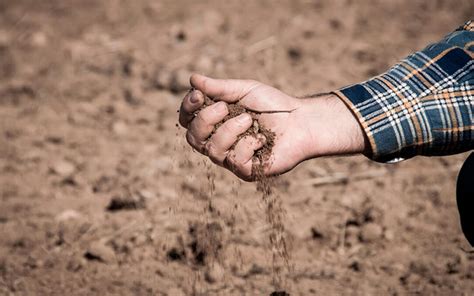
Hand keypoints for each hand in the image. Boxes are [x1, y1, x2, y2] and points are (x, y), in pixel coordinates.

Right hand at [179, 74, 366, 180]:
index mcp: (215, 123)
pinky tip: (262, 139)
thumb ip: (219, 87)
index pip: (188, 120)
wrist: (302, 121)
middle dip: (205, 120)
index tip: (198, 95)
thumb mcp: (244, 90)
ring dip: (231, 130)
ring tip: (250, 120)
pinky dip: (249, 144)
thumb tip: (192, 79)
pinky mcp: (246, 171)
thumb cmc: (273, 105)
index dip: (187, 109)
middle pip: (193, 138)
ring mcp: (231, 159)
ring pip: (213, 150)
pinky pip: (234, 161)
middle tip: (226, 107)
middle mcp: (219, 142)